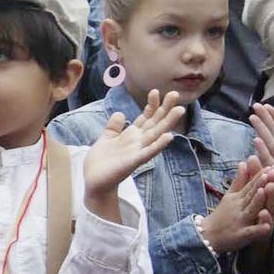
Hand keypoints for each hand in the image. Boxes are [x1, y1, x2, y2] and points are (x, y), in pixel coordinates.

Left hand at [82, 89, 183, 220]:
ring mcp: (137, 152)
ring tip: (179, 110)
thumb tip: (120, 113)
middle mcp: (138, 142)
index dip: (151, 105)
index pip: (145, 117)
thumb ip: (114, 127)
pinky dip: (158, 145)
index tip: (155, 91)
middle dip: (165, 109)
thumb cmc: (101, 162)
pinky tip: (168, 137)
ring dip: (168, 123)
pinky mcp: (133, 162)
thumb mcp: (106, 139)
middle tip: (175, 94)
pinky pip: (148, 153)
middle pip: (155, 123)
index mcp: (131, 135)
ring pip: (155, 135)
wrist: (94, 182)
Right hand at [200, 157, 273, 253]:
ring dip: (257, 201)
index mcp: (238, 198)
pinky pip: (250, 232)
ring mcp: (240, 221)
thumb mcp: (230, 195)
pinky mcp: (241, 235)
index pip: (250, 185)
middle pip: (251, 194)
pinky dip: (258, 229)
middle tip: (270, 172)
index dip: (260, 175)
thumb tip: (243, 162)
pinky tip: (266, 227)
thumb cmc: (222, 215)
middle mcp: (239, 207)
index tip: (271, 165)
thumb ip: (239, 180)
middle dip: (260, 183)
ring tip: (264, 191)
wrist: (207, 235)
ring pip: (250, 209)